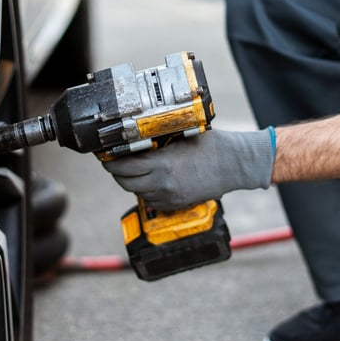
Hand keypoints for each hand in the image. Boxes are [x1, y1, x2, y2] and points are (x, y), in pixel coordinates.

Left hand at [102, 128, 274, 210]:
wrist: (234, 165)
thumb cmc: (211, 145)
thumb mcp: (180, 136)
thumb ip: (156, 141)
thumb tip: (132, 139)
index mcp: (162, 164)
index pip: (123, 167)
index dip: (110, 162)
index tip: (105, 156)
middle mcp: (163, 184)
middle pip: (125, 183)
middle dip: (117, 173)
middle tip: (114, 162)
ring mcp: (170, 197)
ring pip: (138, 192)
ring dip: (132, 182)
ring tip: (134, 170)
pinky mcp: (176, 204)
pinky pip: (152, 200)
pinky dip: (147, 191)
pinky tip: (152, 180)